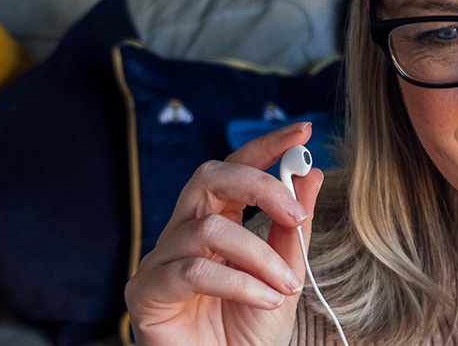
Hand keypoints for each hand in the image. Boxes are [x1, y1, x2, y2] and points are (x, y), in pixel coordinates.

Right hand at [125, 122, 324, 345]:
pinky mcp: (146, 292)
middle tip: (296, 214)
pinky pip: (192, 270)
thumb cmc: (248, 333)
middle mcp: (183, 234)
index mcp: (215, 223)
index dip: (265, 146)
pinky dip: (238, 282)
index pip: (234, 169)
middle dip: (258, 185)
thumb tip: (311, 173)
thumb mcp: (284, 277)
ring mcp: (161, 261)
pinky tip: (264, 300)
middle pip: (209, 176)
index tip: (303, 131)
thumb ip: (293, 230)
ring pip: (209, 229)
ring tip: (286, 288)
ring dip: (259, 256)